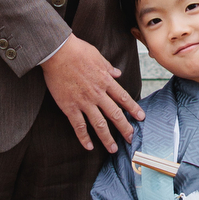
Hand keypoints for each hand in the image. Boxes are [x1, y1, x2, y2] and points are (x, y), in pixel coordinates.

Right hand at [41, 34, 143, 153]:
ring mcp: (84, 102)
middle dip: (125, 128)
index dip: (133, 109)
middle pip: (115, 114)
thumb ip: (108, 67)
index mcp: (105, 81)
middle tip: (131, 139)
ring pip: (99, 124)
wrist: (57, 52)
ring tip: (113, 149)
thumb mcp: (97, 56)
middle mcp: (97, 94)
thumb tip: (117, 73)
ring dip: (107, 138)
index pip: (123, 98)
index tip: (141, 117)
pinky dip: (84, 137)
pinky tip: (89, 146)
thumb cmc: (77, 51)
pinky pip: (79, 125)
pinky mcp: (69, 106)